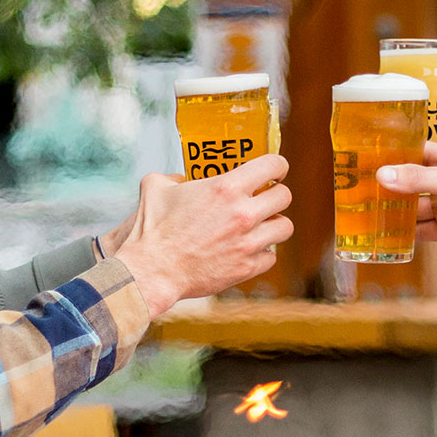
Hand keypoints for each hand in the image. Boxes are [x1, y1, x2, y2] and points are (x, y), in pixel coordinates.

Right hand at [110, 155, 293, 315]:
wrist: (152, 270)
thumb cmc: (152, 231)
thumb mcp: (155, 188)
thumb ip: (173, 177)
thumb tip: (179, 179)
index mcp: (226, 188)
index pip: (273, 166)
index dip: (277, 166)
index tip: (275, 172)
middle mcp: (243, 214)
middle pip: (284, 196)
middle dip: (275, 195)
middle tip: (265, 199)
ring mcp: (247, 243)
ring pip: (285, 227)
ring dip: (274, 224)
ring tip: (260, 226)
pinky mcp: (246, 268)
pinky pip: (271, 256)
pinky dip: (263, 253)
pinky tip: (247, 250)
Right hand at [376, 141, 436, 269]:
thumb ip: (416, 178)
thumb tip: (382, 176)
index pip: (417, 151)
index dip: (395, 153)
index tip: (368, 156)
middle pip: (412, 181)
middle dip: (391, 185)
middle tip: (360, 188)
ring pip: (415, 207)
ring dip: (396, 211)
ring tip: (367, 213)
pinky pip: (422, 230)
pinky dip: (406, 234)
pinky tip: (386, 235)